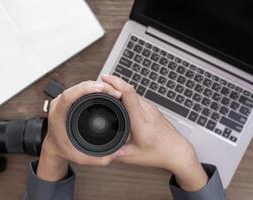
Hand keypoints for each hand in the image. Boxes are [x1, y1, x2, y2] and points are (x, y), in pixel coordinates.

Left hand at [37, 81, 121, 181]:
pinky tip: (104, 91)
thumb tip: (115, 154)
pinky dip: (94, 88)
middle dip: (97, 86)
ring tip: (112, 91)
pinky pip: (81, 88)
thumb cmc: (64, 149)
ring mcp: (63, 100)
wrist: (54, 146)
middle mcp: (59, 105)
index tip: (101, 88)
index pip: (69, 96)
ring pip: (80, 86)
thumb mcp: (80, 158)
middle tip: (115, 92)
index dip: (85, 89)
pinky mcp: (68, 99)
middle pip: (77, 87)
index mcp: (58, 116)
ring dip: (97, 85)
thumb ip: (98, 159)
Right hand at [102, 75, 207, 191]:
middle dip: (113, 84)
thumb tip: (99, 149)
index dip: (115, 83)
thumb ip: (113, 152)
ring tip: (107, 91)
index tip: (104, 78)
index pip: (129, 94)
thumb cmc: (158, 153)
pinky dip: (126, 95)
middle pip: (128, 89)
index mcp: (140, 120)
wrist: (177, 152)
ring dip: (120, 88)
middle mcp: (146, 110)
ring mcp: (150, 107)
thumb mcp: (132, 157)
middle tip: (99, 86)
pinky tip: (119, 100)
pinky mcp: (152, 108)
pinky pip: (136, 97)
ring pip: (133, 92)